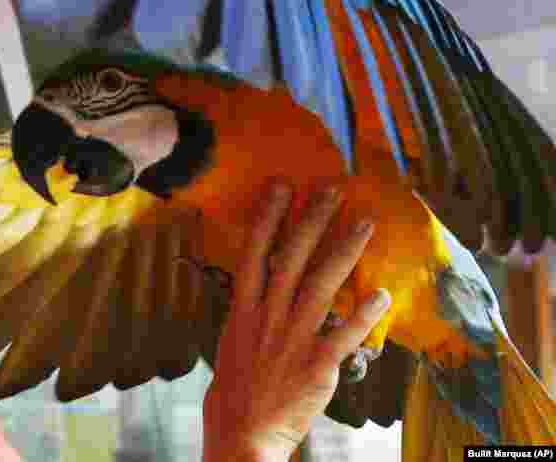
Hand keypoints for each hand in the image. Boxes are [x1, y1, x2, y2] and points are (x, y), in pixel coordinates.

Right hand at [202, 180, 390, 461]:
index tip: (283, 186)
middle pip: (291, 258)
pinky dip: (363, 314)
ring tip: (365, 223)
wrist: (242, 430)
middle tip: (332, 189)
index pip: (255, 251)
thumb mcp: (233, 338)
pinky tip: (382, 294)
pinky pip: (345, 334)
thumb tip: (261, 280)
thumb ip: (251, 308)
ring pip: (322, 285)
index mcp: (244, 308)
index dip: (269, 217)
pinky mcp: (316, 364)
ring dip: (345, 251)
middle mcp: (267, 316)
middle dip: (312, 220)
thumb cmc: (235, 386)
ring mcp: (292, 338)